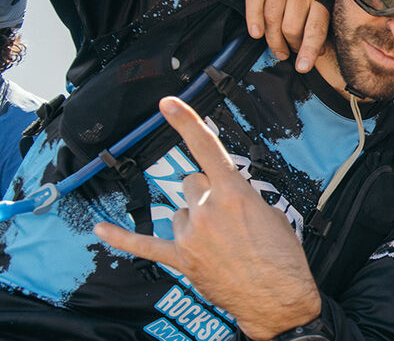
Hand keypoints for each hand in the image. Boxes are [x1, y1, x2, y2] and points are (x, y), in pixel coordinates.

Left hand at [93, 97, 319, 340]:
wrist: (280, 299)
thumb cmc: (283, 258)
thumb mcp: (271, 214)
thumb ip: (240, 197)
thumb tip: (224, 197)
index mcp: (234, 194)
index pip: (206, 149)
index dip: (186, 122)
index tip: (168, 103)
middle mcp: (206, 210)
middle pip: (192, 182)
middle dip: (207, 193)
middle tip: (229, 216)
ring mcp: (190, 236)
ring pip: (180, 212)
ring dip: (195, 219)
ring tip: (221, 241)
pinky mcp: (181, 259)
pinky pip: (145, 245)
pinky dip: (123, 238)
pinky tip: (101, 230)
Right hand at [246, 0, 329, 71]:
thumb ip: (320, 20)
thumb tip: (320, 52)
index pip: (315, 29)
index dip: (308, 50)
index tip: (302, 67)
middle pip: (291, 29)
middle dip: (289, 47)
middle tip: (288, 54)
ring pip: (273, 20)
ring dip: (272, 40)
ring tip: (277, 49)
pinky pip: (255, 2)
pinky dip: (253, 20)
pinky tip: (256, 33)